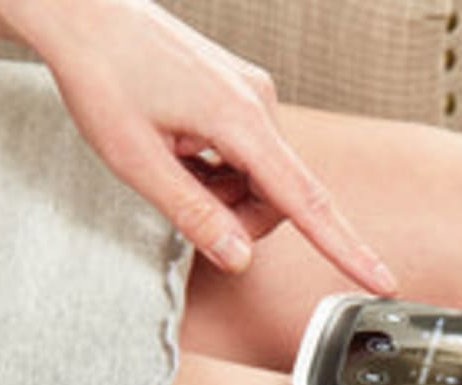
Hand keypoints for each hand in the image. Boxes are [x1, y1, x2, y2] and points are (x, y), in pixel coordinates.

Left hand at [0, 0, 397, 288]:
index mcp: (241, 121)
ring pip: (263, 179)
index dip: (346, 249)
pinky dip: (220, 169)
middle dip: (240, 218)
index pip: (307, 204)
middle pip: (279, 197)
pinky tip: (182, 149)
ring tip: (175, 166)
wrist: (81, 10)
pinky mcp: (242, 92)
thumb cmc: (101, 76)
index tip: (380, 279)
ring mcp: (254, 94)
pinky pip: (248, 154)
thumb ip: (195, 216)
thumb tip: (240, 258)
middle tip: (187, 209)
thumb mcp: (137, 161)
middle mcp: (260, 104)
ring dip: (225, 192)